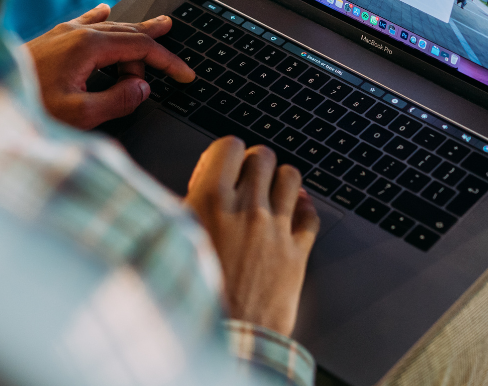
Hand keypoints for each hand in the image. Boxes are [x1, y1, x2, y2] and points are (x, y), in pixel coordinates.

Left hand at [27, 4, 193, 129]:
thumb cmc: (26, 109)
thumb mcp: (79, 114)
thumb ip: (117, 100)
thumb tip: (141, 88)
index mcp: (88, 47)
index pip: (140, 48)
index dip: (167, 61)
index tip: (185, 75)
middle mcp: (75, 33)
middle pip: (127, 33)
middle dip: (153, 39)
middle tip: (176, 34)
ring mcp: (61, 34)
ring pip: (107, 27)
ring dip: (132, 32)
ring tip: (154, 26)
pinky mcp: (49, 40)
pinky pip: (83, 22)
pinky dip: (101, 18)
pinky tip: (104, 9)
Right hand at [185, 137, 319, 335]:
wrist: (227, 340)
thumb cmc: (194, 296)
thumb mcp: (176, 242)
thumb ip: (186, 210)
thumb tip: (196, 190)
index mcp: (210, 202)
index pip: (229, 146)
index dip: (226, 153)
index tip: (224, 165)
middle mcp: (246, 209)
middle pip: (263, 156)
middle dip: (254, 164)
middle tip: (247, 180)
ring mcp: (276, 229)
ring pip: (291, 177)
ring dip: (280, 182)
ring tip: (271, 194)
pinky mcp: (297, 253)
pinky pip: (311, 214)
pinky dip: (303, 209)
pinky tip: (293, 214)